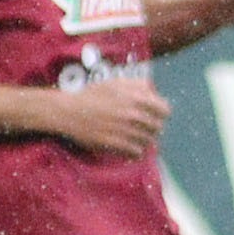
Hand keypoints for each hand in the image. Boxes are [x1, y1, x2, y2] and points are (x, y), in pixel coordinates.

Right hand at [46, 76, 168, 156]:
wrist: (69, 111)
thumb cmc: (93, 95)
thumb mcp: (116, 82)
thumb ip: (138, 85)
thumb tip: (153, 91)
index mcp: (135, 98)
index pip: (164, 110)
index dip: (161, 114)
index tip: (155, 116)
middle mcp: (132, 114)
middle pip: (157, 127)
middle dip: (152, 128)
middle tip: (144, 129)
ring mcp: (123, 130)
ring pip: (148, 141)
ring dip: (144, 140)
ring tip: (136, 138)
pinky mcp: (114, 144)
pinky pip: (136, 152)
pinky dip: (136, 151)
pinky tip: (130, 147)